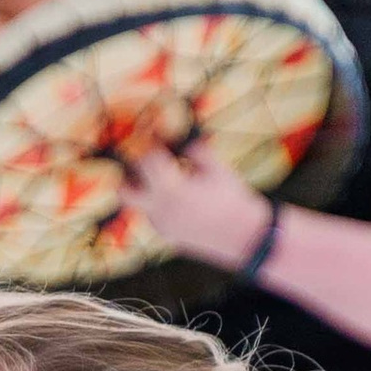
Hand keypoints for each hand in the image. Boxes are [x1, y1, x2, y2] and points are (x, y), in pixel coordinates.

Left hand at [118, 136, 276, 275]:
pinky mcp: (166, 235)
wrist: (245, 238)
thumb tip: (180, 139)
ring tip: (161, 174)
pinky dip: (156, 201)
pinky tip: (176, 195)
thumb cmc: (234, 199)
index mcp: (173, 189)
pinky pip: (150, 214)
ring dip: (141, 186)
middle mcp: (160, 210)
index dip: (149, 141)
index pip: (147, 159)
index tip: (154, 133)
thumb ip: (194, 150)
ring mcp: (161, 225)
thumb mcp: (216, 168)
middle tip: (144, 156)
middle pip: (124, 187)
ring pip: (135, 203)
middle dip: (131, 169)